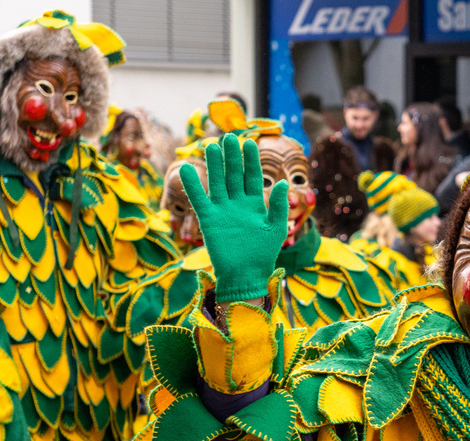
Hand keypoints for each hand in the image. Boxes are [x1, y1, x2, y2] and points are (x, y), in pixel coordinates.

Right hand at [182, 133, 289, 304]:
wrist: (245, 275)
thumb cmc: (263, 254)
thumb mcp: (276, 229)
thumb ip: (279, 207)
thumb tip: (283, 184)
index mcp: (256, 204)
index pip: (253, 177)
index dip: (251, 160)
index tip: (249, 143)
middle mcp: (238, 203)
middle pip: (233, 175)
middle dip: (232, 157)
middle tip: (229, 138)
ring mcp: (222, 209)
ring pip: (217, 182)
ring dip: (214, 165)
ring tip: (211, 146)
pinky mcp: (208, 218)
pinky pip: (199, 198)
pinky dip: (192, 184)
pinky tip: (186, 168)